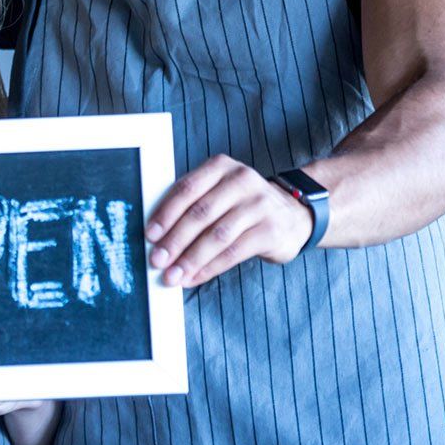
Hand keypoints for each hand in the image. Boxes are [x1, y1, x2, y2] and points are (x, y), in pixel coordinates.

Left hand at [145, 155, 314, 286]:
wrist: (294, 215)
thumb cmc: (242, 205)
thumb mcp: (219, 192)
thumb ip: (191, 205)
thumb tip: (156, 236)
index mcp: (221, 167)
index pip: (187, 188)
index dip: (166, 213)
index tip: (150, 235)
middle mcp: (242, 181)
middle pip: (200, 213)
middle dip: (174, 240)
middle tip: (157, 260)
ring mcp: (259, 205)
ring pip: (217, 235)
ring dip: (190, 259)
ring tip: (173, 275)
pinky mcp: (271, 230)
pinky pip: (234, 252)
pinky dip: (210, 267)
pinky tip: (194, 277)